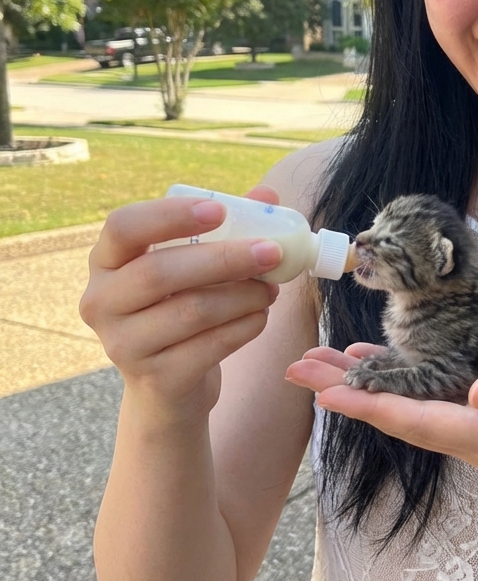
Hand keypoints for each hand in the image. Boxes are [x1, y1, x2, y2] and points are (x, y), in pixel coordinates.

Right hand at [80, 186, 284, 423]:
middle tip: (273, 252)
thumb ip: (228, 227)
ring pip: (191, 311)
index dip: (169, 215)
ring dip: (244, 295)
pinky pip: (210, 346)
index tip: (219, 210)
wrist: (168, 386)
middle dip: (224, 259)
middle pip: (159, 272)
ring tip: (271, 289)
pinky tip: (260, 317)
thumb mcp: (197, 266)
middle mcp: (101, 302)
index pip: (123, 227)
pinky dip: (245, 327)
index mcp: (107, 262)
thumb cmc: (183, 307)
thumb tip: (267, 195)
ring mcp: (122, 345)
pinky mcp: (155, 378)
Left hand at [285, 346, 477, 471]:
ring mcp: (473, 425)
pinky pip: (425, 396)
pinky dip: (393, 377)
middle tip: (297, 370)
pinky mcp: (477, 409)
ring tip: (316, 363)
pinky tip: (368, 360)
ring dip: (361, 386)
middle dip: (349, 395)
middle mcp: (474, 436)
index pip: (421, 422)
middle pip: (400, 417)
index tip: (327, 394)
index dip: (373, 407)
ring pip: (406, 406)